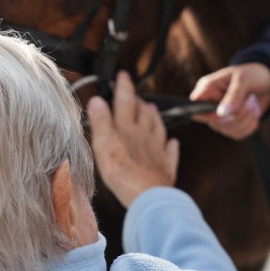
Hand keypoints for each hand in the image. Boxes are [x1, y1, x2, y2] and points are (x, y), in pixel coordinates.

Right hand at [86, 71, 179, 207]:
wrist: (147, 195)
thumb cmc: (122, 171)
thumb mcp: (103, 144)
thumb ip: (101, 121)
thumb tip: (97, 100)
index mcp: (127, 128)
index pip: (125, 101)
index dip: (124, 87)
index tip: (123, 75)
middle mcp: (144, 135)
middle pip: (143, 113)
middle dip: (138, 100)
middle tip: (135, 93)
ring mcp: (157, 150)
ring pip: (158, 128)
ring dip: (154, 116)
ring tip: (151, 108)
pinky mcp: (165, 167)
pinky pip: (170, 152)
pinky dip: (171, 146)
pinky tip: (172, 142)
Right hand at [188, 63, 269, 139]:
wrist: (268, 81)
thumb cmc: (252, 74)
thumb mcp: (243, 79)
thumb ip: (233, 95)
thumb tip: (222, 113)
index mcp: (207, 89)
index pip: (195, 106)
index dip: (207, 113)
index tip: (225, 110)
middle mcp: (210, 104)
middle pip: (215, 122)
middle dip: (237, 115)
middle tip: (249, 100)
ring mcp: (220, 117)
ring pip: (227, 130)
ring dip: (246, 119)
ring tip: (252, 103)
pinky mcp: (231, 125)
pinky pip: (237, 134)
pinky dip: (250, 125)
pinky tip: (253, 113)